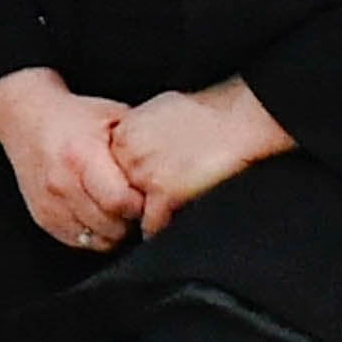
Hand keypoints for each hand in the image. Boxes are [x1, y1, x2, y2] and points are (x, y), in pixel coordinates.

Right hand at [0, 67, 146, 254]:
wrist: (26, 117)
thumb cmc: (73, 116)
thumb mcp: (114, 116)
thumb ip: (141, 144)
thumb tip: (174, 166)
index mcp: (81, 156)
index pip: (120, 202)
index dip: (141, 206)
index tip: (149, 198)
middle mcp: (62, 183)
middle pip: (111, 226)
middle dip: (131, 221)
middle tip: (138, 206)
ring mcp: (50, 204)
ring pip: (97, 239)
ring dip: (115, 231)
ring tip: (119, 211)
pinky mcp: (44, 218)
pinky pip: (79, 242)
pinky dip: (95, 234)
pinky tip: (100, 214)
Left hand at [107, 76, 291, 213]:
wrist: (234, 120)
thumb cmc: (205, 113)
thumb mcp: (157, 110)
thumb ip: (139, 131)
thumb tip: (135, 146)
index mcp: (124, 132)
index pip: (107, 166)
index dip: (120, 179)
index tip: (126, 189)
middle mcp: (127, 153)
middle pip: (115, 188)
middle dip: (127, 198)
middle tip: (137, 208)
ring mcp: (143, 174)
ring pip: (128, 209)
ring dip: (139, 217)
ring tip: (150, 219)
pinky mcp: (164, 194)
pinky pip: (150, 225)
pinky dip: (156, 231)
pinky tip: (164, 230)